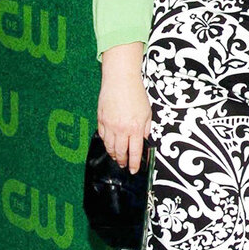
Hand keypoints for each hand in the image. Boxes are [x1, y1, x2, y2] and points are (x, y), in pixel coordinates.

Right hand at [97, 43, 150, 174]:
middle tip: (124, 165)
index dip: (134, 164)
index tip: (134, 170)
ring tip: (116, 157)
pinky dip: (106, 142)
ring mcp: (109, 125)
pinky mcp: (100, 119)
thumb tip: (143, 142)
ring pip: (109, 146)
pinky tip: (109, 144)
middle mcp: (121, 129)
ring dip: (113, 154)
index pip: (135, 152)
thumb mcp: (147, 113)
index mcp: (135, 128)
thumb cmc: (136, 94)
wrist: (120, 79)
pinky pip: (102, 136)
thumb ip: (145, 129)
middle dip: (122, 161)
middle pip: (120, 152)